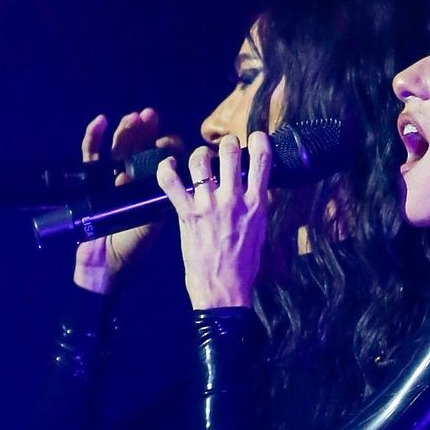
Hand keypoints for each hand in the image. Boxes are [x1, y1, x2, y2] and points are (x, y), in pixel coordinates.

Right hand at [73, 108, 180, 293]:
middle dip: (146, 130)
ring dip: (125, 130)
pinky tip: (100, 122)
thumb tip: (173, 173)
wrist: (104, 263)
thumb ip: (161, 197)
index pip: (161, 159)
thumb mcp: (153, 220)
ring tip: (133, 118)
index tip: (169, 141)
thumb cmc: (132, 245)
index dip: (166, 147)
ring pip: (117, 147)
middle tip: (151, 116)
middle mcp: (131, 178)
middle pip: (139, 147)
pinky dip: (94, 138)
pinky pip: (90, 156)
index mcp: (150, 187)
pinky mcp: (89, 180)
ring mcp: (109, 178)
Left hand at [156, 133, 270, 309]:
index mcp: (257, 205)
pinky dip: (167, 168)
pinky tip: (169, 165)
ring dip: (199, 155)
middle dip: (226, 144)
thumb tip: (255, 188)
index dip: (258, 140)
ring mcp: (208, 206)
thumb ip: (256, 207)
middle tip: (223, 151)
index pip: (263, 160)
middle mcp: (233, 200)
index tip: (254, 137)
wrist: (224, 293)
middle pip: (230, 151)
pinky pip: (170, 181)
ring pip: (200, 160)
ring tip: (198, 161)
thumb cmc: (244, 267)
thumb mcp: (260, 233)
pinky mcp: (186, 215)